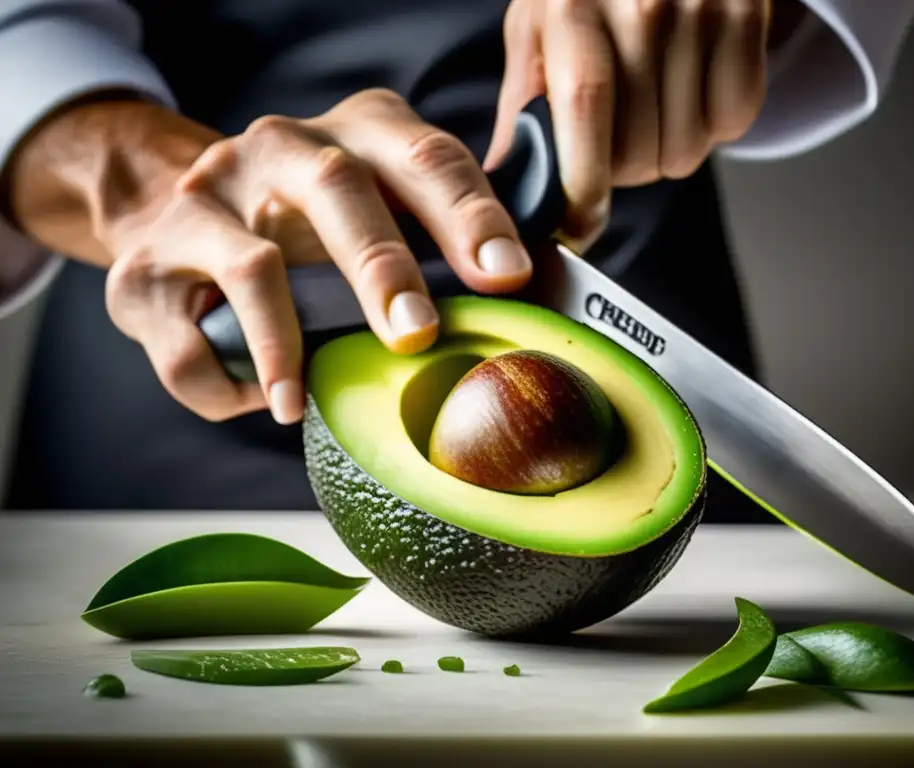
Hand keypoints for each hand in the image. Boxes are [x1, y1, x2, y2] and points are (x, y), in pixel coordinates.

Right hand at [11, 92, 534, 425]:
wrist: (181, 217)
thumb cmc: (315, 233)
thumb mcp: (386, 216)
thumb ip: (445, 246)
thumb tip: (530, 304)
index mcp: (358, 134)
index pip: (426, 158)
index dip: (472, 216)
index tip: (508, 276)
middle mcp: (279, 149)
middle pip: (339, 189)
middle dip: (383, 265)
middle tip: (417, 331)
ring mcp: (205, 201)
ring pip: (250, 263)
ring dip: (287, 339)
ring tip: (306, 397)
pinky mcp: (145, 268)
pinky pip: (187, 339)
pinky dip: (231, 381)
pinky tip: (266, 400)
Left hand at [486, 0, 773, 249]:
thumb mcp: (537, 33)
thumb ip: (522, 110)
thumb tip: (509, 188)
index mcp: (572, 7)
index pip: (585, 109)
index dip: (584, 185)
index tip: (578, 230)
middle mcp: (638, 2)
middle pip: (638, 150)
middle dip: (623, 171)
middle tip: (617, 133)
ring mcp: (698, 6)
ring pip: (687, 148)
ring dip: (669, 151)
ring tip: (655, 105)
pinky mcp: (745, 15)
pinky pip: (736, 119)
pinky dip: (716, 124)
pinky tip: (694, 89)